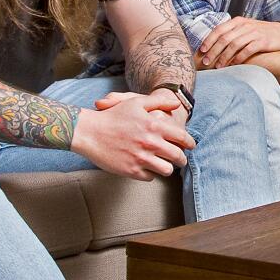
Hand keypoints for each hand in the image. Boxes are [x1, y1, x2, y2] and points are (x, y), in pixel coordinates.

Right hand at [72, 89, 194, 179]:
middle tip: (180, 160)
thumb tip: (177, 104)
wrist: (89, 132)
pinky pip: (150, 177)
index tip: (191, 146)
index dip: (190, 143)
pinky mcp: (131, 171)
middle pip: (178, 157)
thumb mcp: (136, 103)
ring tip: (165, 165)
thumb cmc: (113, 116)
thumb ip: (159, 102)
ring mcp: (141, 158)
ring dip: (167, 168)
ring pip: (167, 170)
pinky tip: (146, 168)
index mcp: (154, 126)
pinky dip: (150, 174)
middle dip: (182, 159)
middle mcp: (151, 143)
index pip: (182, 138)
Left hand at [199, 16, 279, 67]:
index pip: (219, 29)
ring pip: (234, 45)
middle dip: (213, 51)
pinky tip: (234, 64)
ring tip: (218, 67)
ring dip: (224, 57)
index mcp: (238, 21)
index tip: (202, 51)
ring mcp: (253, 33)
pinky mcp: (262, 41)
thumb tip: (213, 44)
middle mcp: (244, 26)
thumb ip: (231, 33)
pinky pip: (247, 50)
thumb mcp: (245, 28)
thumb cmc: (261, 32)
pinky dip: (239, 58)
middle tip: (206, 62)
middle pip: (224, 39)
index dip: (209, 40)